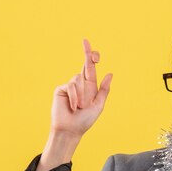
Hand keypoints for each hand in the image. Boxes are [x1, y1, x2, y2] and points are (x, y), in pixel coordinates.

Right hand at [33, 39, 112, 170]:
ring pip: (79, 79)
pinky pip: (71, 86)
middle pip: (85, 64)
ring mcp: (70, 85)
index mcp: (91, 86)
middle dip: (87, 52)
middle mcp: (80, 84)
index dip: (91, 57)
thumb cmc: (85, 120)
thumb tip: (110, 73)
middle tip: (86, 41)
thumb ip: (104, 90)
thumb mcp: (98, 105)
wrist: (71, 129)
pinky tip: (74, 107)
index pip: (91, 68)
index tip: (92, 47)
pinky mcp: (61, 89)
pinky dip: (75, 97)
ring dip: (82, 95)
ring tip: (80, 107)